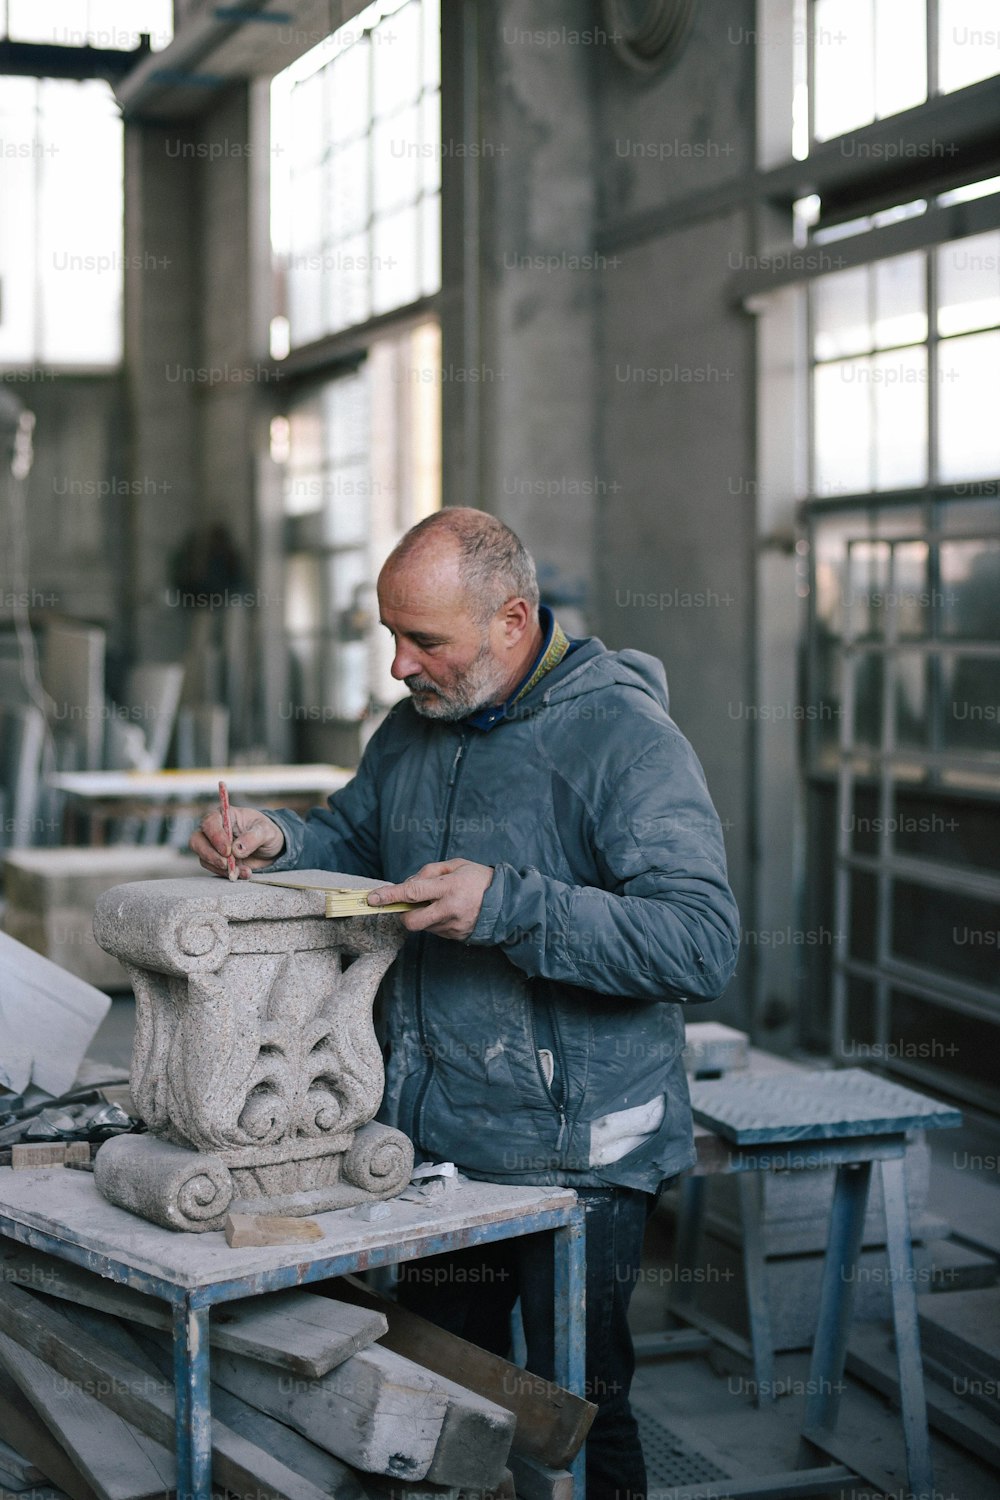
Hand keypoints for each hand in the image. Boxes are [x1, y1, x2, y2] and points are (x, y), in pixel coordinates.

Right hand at [189, 806, 284, 878]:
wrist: (268, 847)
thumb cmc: (266, 832)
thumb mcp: (266, 831)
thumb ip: (253, 837)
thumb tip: (236, 849)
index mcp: (224, 815)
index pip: (210, 822)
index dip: (215, 837)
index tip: (228, 851)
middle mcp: (214, 830)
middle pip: (197, 841)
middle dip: (210, 855)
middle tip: (226, 864)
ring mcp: (212, 846)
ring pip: (203, 858)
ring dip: (221, 868)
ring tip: (243, 870)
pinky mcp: (216, 861)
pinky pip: (214, 869)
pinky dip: (227, 874)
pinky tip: (244, 873)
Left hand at [367, 859, 493, 939]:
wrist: (507, 903)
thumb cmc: (479, 879)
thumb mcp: (455, 865)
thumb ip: (429, 872)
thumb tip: (407, 884)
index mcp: (449, 887)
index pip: (412, 892)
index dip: (389, 895)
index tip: (372, 898)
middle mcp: (449, 910)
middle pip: (411, 920)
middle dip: (402, 915)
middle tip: (406, 905)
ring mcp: (452, 927)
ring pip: (423, 926)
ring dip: (423, 915)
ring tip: (441, 902)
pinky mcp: (456, 937)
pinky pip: (435, 930)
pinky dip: (435, 921)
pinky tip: (449, 912)